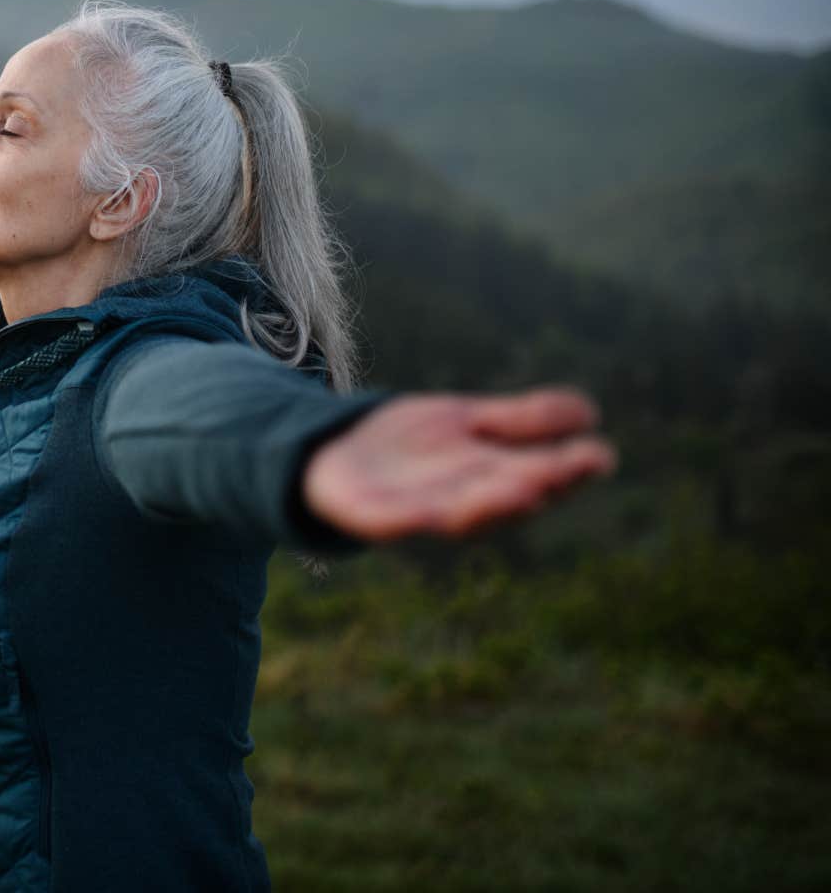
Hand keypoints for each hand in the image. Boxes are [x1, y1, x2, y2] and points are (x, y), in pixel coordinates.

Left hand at [302, 386, 617, 540]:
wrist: (331, 451)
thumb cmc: (409, 445)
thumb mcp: (468, 421)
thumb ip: (521, 420)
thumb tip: (589, 412)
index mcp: (488, 478)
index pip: (537, 475)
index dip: (568, 469)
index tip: (601, 454)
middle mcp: (459, 500)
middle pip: (502, 497)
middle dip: (535, 485)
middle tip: (568, 471)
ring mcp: (414, 511)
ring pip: (456, 515)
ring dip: (488, 506)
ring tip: (524, 488)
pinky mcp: (369, 516)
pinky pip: (391, 522)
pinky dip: (410, 520)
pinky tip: (430, 514)